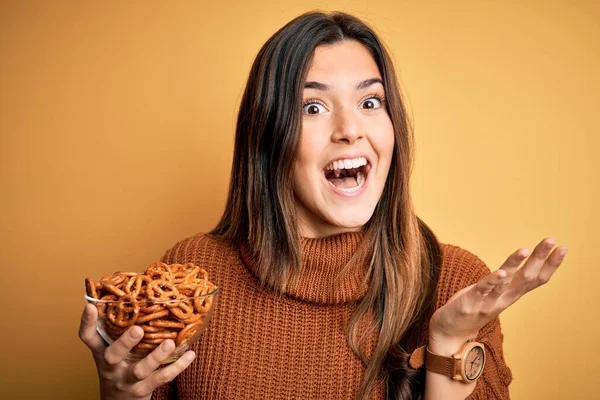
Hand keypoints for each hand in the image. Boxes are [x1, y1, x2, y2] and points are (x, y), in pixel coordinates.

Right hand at [79, 304, 195, 399]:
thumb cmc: (119, 370)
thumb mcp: (112, 353)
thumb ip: (118, 332)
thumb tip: (137, 298)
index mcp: (102, 353)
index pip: (88, 338)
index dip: (87, 323)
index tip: (91, 306)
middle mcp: (111, 367)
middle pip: (113, 355)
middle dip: (125, 342)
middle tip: (138, 329)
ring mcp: (126, 380)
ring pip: (140, 370)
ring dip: (156, 356)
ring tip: (169, 343)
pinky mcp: (142, 391)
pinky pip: (161, 378)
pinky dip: (178, 366)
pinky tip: (190, 354)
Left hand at [428, 238, 566, 351]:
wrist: (450, 334)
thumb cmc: (473, 307)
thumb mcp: (496, 293)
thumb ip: (507, 281)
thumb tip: (519, 263)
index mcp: (511, 295)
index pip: (536, 279)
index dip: (550, 264)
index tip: (563, 248)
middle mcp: (504, 299)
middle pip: (526, 277)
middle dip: (540, 258)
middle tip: (551, 241)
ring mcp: (488, 302)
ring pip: (505, 282)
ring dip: (514, 265)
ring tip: (525, 250)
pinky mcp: (470, 303)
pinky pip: (483, 290)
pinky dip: (492, 281)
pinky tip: (500, 273)